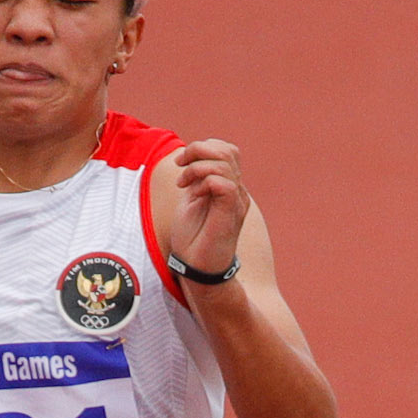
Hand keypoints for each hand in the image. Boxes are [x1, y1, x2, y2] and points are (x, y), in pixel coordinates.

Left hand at [170, 140, 250, 275]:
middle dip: (198, 151)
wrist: (197, 269)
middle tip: (181, 168)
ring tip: (184, 185)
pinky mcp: (232, 213)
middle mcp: (237, 191)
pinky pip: (224, 183)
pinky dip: (203, 182)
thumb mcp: (191, 201)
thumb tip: (191, 158)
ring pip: (224, 163)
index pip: (226, 150)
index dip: (203, 148)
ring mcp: (237, 201)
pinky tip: (194, 195)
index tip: (181, 164)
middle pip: (227, 151)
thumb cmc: (193, 239)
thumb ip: (196, 180)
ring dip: (197, 168)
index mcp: (228, 186)